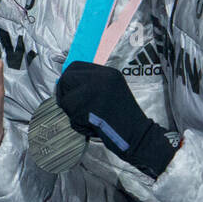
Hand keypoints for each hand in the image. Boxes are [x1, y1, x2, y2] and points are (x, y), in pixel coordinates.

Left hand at [55, 61, 175, 178]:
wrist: (138, 135)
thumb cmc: (124, 119)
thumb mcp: (112, 92)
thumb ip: (92, 85)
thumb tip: (66, 83)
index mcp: (108, 73)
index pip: (76, 66)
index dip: (68, 79)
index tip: (68, 91)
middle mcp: (102, 77)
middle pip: (67, 78)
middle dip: (64, 94)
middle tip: (71, 108)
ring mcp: (96, 90)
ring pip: (66, 98)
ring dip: (72, 112)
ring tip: (88, 119)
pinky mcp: (90, 105)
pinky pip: (71, 112)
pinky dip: (77, 123)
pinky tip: (91, 126)